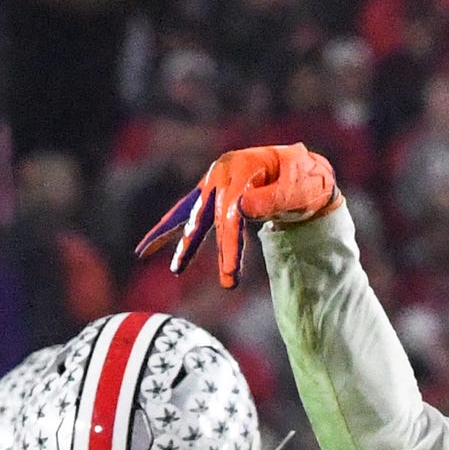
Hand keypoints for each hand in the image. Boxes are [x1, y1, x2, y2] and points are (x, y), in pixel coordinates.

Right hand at [136, 143, 339, 288]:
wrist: (300, 168)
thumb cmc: (302, 180)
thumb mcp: (296, 188)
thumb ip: (272, 198)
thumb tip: (242, 208)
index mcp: (240, 168)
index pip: (231, 213)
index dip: (229, 245)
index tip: (231, 272)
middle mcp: (221, 172)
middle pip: (208, 216)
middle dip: (207, 252)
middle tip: (221, 281)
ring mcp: (214, 181)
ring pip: (192, 215)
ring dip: (184, 244)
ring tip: (176, 269)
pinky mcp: (211, 193)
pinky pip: (186, 212)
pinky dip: (168, 229)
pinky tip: (147, 247)